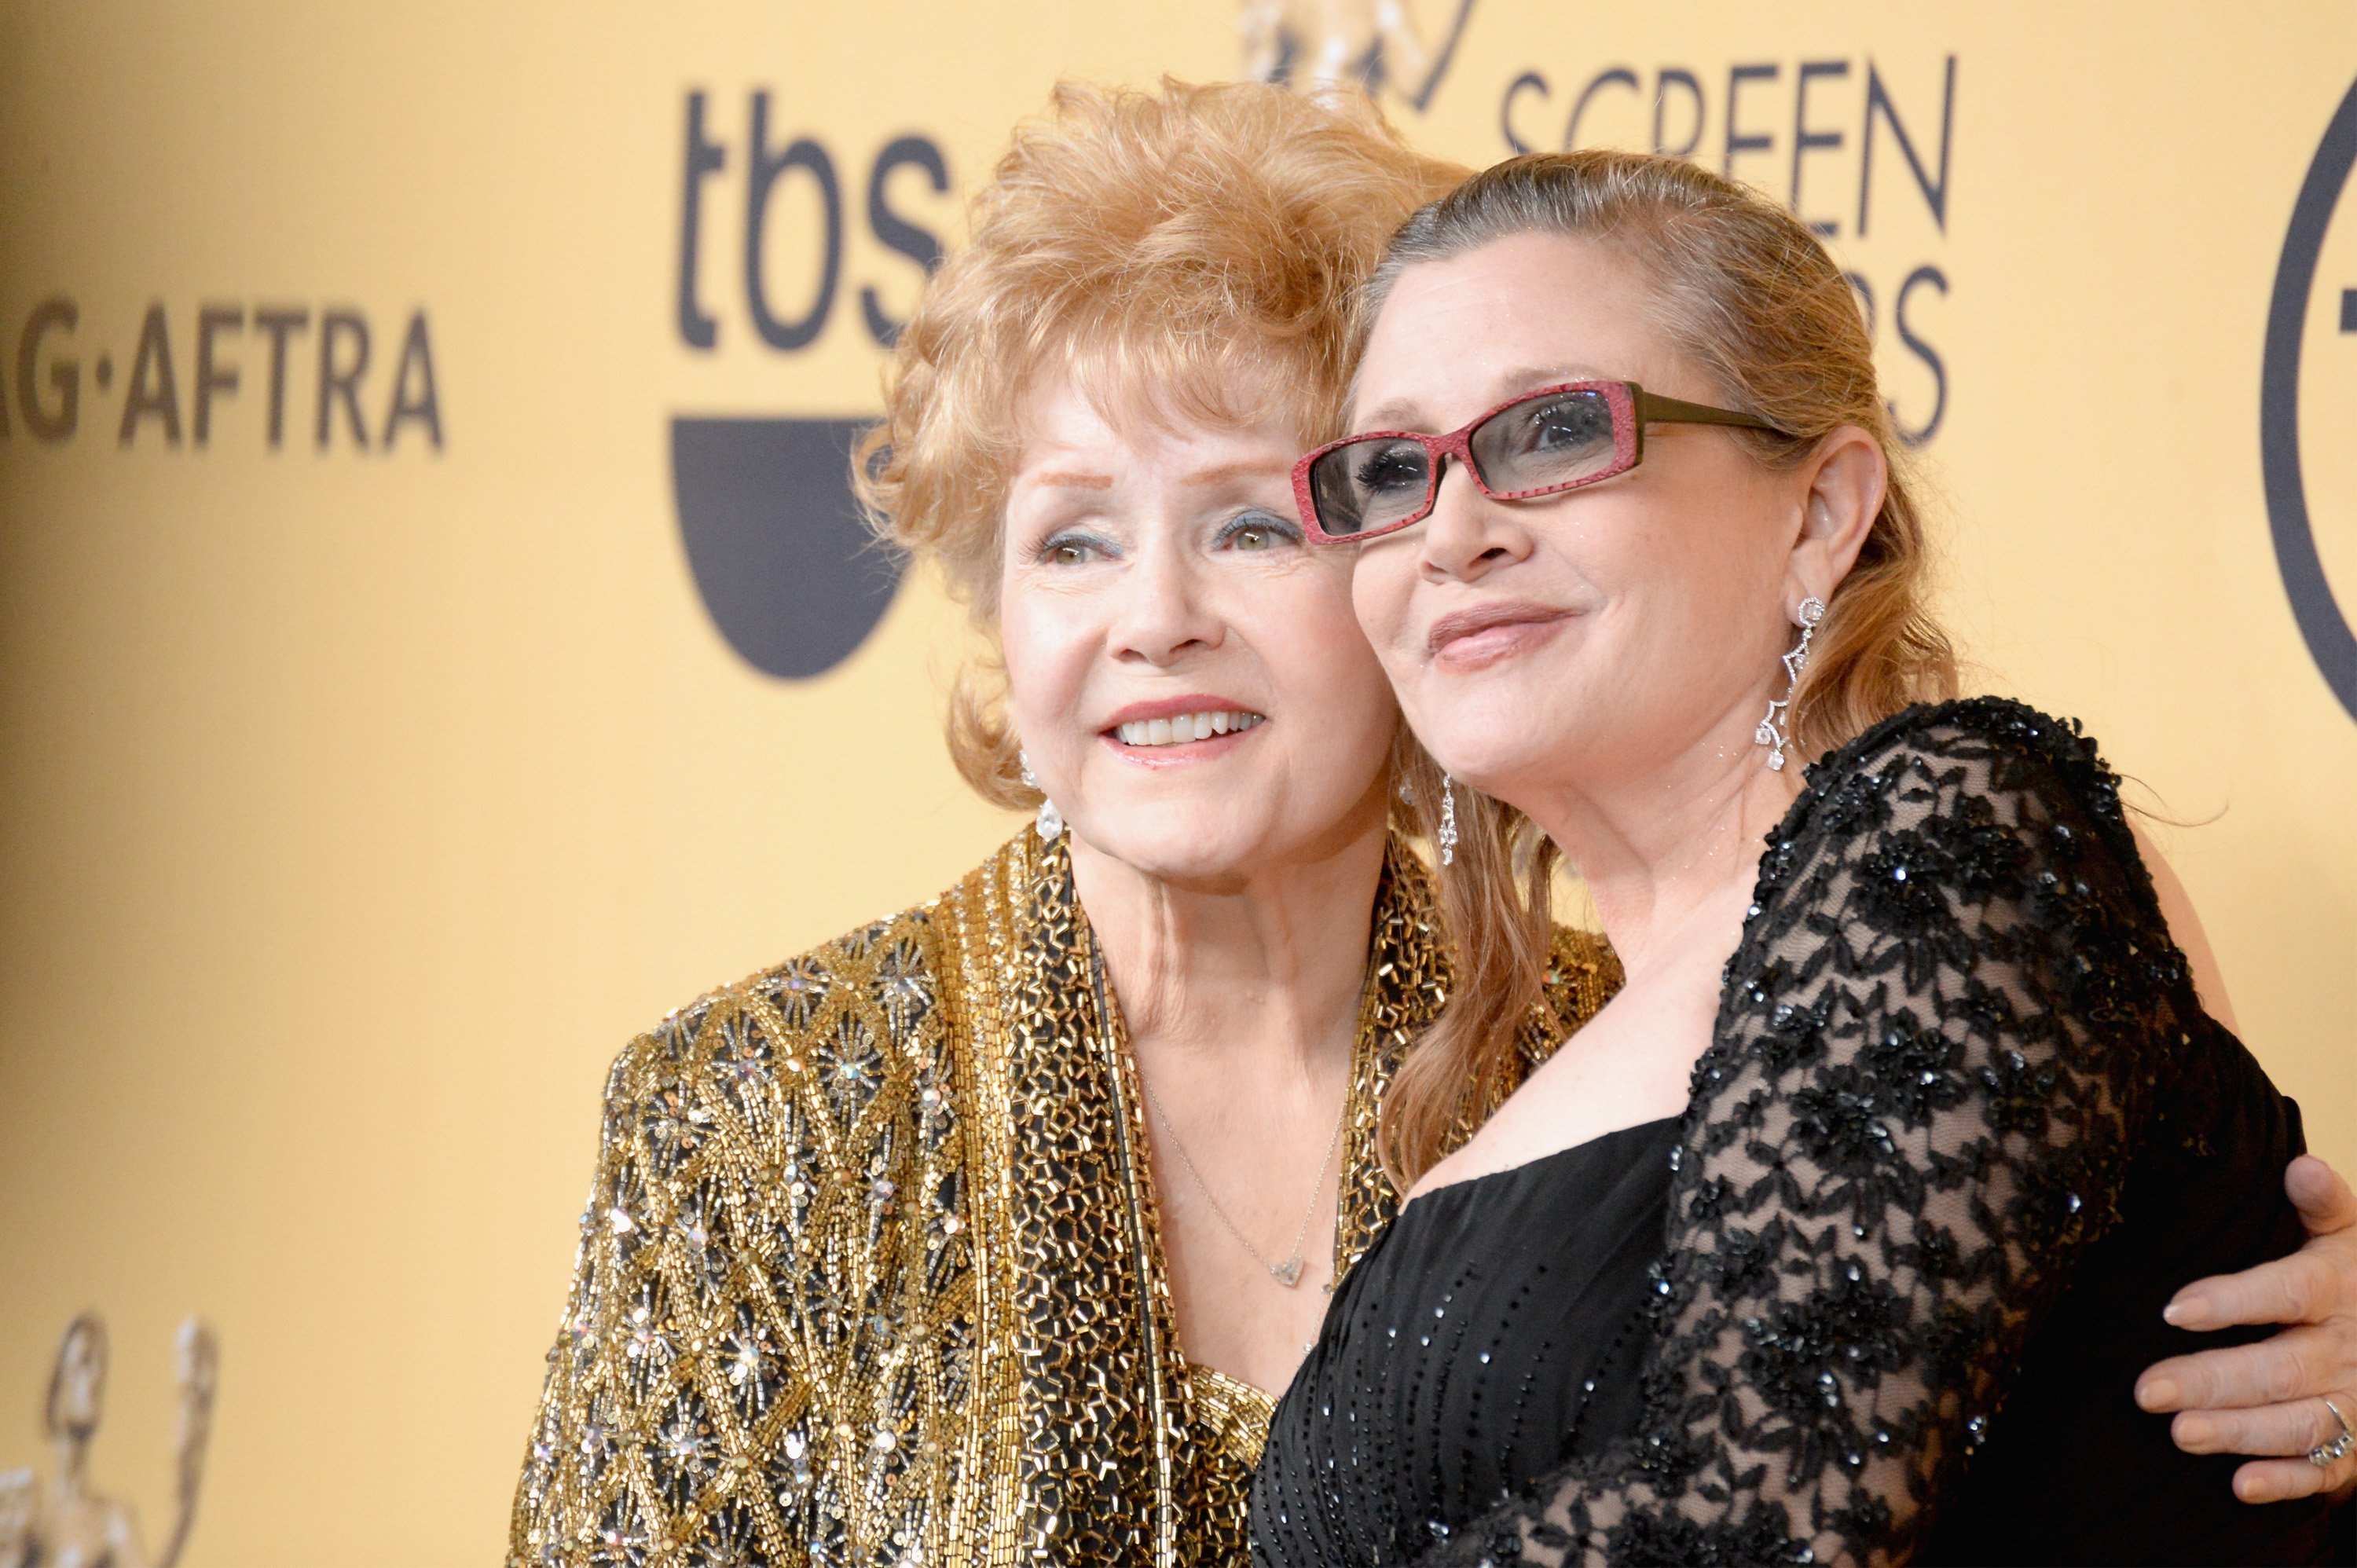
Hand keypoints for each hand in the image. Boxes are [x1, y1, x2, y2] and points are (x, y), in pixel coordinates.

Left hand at [2135, 1155, 2356, 1503]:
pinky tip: (2240, 1486)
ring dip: (2240, 1433)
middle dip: (2214, 1382)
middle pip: (2281, 1369)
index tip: (2173, 1309)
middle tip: (2146, 1390)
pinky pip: (2326, 1472)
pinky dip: (2286, 1482)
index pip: (2289, 1293)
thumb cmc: (2354, 1275)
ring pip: (2299, 1424)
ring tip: (2179, 1434)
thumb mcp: (2348, 1235)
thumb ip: (2323, 1203)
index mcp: (2339, 1289)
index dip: (2234, 1302)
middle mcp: (2348, 1351)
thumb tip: (2299, 1166)